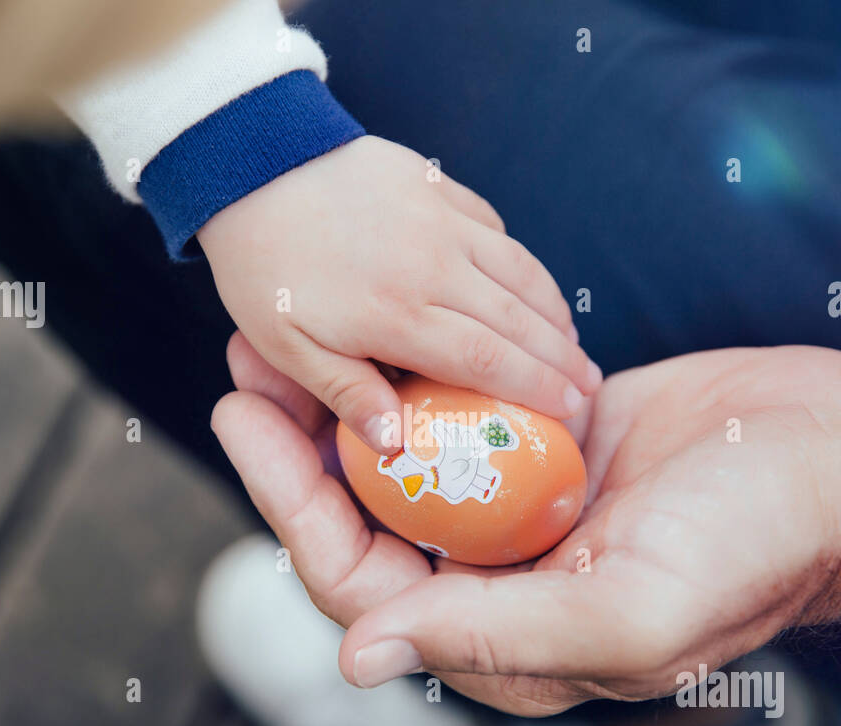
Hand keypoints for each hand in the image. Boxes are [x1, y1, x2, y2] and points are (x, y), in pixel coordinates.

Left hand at [197, 136, 600, 453]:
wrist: (252, 166)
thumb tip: (398, 444)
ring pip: (519, 271)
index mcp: (398, 315)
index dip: (536, 387)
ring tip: (573, 343)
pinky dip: (521, 263)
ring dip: (553, 310)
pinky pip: (496, 229)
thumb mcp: (288, 347)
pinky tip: (530, 287)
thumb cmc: (265, 269)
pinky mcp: (438, 188)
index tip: (569, 409)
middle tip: (589, 385)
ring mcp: (440, 221)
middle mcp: (433, 267)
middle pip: (517, 320)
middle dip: (561, 357)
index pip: (488, 360)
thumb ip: (348, 394)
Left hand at [213, 339, 840, 712]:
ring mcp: (531, 509)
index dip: (289, 506)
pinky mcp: (560, 445)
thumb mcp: (625, 610)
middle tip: (251, 355)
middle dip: (301, 443)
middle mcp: (507, 579)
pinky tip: (386, 326)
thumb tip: (354, 656)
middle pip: (371, 515)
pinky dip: (423, 375)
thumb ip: (490, 637)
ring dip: (352, 398)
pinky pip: (468, 411)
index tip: (247, 417)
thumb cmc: (757, 548)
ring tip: (296, 327)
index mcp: (507, 637)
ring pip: (411, 459)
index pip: (362, 583)